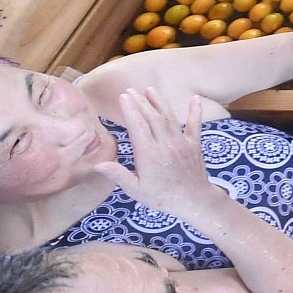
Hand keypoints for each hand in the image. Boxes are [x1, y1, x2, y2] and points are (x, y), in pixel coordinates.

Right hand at [96, 90, 221, 218]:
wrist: (195, 201)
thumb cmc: (163, 198)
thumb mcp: (136, 190)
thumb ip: (118, 175)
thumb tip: (97, 164)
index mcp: (150, 154)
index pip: (138, 126)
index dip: (130, 110)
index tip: (123, 97)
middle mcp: (166, 144)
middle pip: (152, 118)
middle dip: (140, 103)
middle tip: (130, 90)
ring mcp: (182, 143)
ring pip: (169, 118)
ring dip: (159, 103)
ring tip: (149, 90)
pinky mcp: (195, 145)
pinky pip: (195, 125)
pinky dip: (195, 111)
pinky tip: (195, 99)